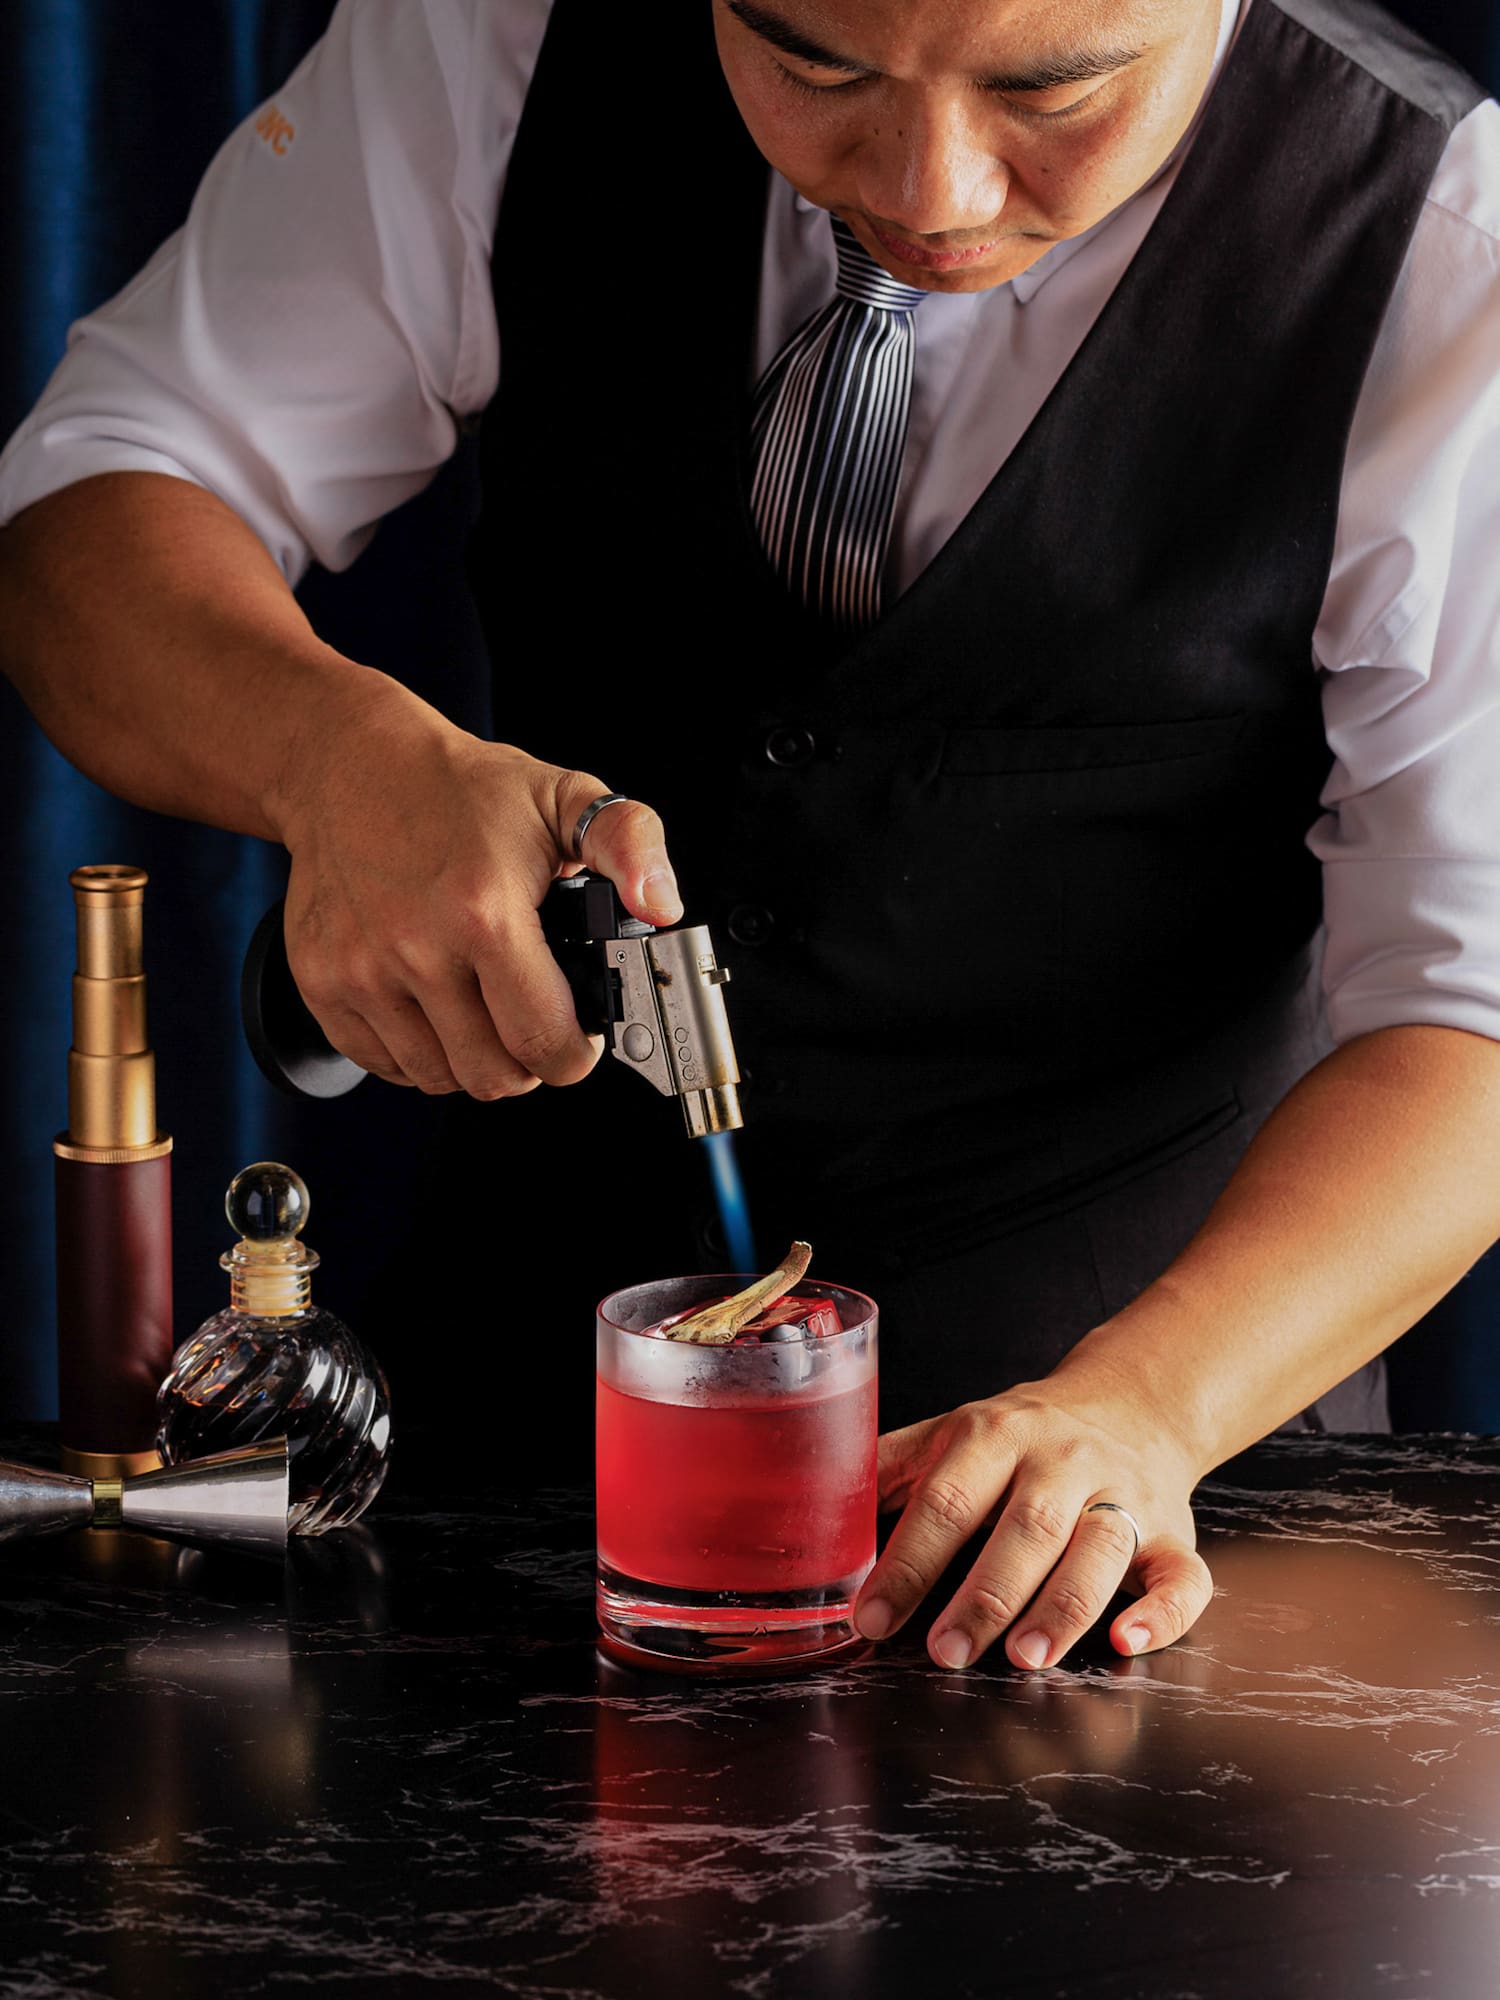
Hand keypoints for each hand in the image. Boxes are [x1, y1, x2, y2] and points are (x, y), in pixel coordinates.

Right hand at [275, 684, 681, 1095]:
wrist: (349, 765)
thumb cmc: (458, 789)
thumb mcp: (563, 796)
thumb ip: (631, 843)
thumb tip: (660, 904)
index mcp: (485, 911)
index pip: (544, 1041)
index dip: (574, 1053)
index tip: (576, 1033)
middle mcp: (416, 948)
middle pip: (492, 1076)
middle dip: (527, 1063)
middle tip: (532, 1021)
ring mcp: (360, 971)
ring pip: (437, 1077)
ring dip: (471, 1059)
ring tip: (484, 1010)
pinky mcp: (320, 982)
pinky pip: (381, 1064)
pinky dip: (415, 1053)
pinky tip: (434, 1008)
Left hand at [853, 1378, 1213, 1670]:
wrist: (1129, 1403)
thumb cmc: (1019, 1436)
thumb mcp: (950, 1434)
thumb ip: (886, 1470)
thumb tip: (810, 1519)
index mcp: (994, 1434)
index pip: (947, 1499)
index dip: (907, 1561)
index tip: (872, 1617)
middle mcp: (1062, 1460)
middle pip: (1025, 1527)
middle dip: (983, 1594)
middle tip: (946, 1652)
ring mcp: (1123, 1494)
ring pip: (1098, 1548)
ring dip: (1063, 1605)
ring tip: (1025, 1656)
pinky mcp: (1171, 1532)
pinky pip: (1180, 1574)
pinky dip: (1162, 1612)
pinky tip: (1129, 1641)